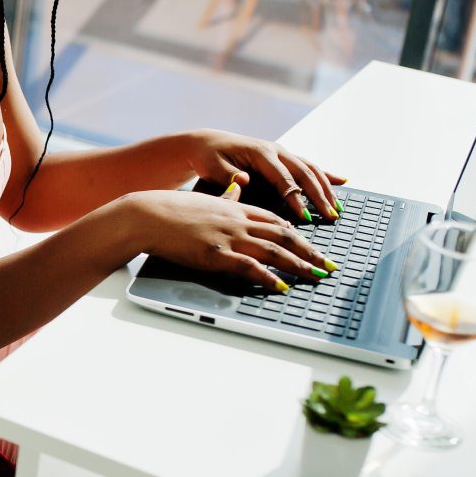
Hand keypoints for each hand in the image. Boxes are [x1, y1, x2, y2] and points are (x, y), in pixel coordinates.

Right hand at [132, 189, 334, 290]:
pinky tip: (280, 286)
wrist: (147, 215)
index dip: (299, 233)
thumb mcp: (204, 199)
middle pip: (284, 234)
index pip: (276, 219)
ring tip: (316, 276)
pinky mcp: (216, 253)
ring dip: (299, 264)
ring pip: (274, 249)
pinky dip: (268, 277)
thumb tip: (236, 189)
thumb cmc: (171, 210)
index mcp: (236, 207)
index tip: (312, 246)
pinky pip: (250, 266)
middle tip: (328, 265)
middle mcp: (238, 220)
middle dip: (310, 251)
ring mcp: (228, 237)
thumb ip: (224, 197)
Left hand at [184, 129, 345, 222]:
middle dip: (319, 196)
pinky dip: (326, 174)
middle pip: (304, 173)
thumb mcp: (212, 166)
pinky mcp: (283, 157)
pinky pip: (308, 165)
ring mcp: (282, 152)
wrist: (208, 143)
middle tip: (331, 216)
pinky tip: (343, 181)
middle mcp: (276, 150)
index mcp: (260, 153)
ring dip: (326, 188)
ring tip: (337, 208)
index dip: (295, 198)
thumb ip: (227, 175)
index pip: (283, 178)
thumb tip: (243, 180)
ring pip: (311, 169)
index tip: (304, 217)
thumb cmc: (209, 157)